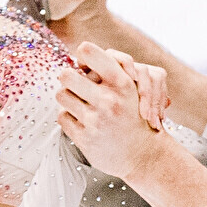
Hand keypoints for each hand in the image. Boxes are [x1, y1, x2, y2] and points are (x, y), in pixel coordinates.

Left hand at [56, 45, 167, 177]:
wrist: (144, 155)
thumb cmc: (135, 116)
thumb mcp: (132, 89)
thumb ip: (112, 70)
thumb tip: (81, 53)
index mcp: (122, 83)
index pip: (88, 52)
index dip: (82, 55)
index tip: (84, 64)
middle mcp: (109, 100)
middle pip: (66, 75)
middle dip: (68, 77)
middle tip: (74, 83)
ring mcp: (96, 120)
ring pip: (61, 95)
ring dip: (67, 98)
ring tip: (78, 103)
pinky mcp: (85, 138)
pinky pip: (62, 117)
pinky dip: (69, 117)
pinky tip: (80, 121)